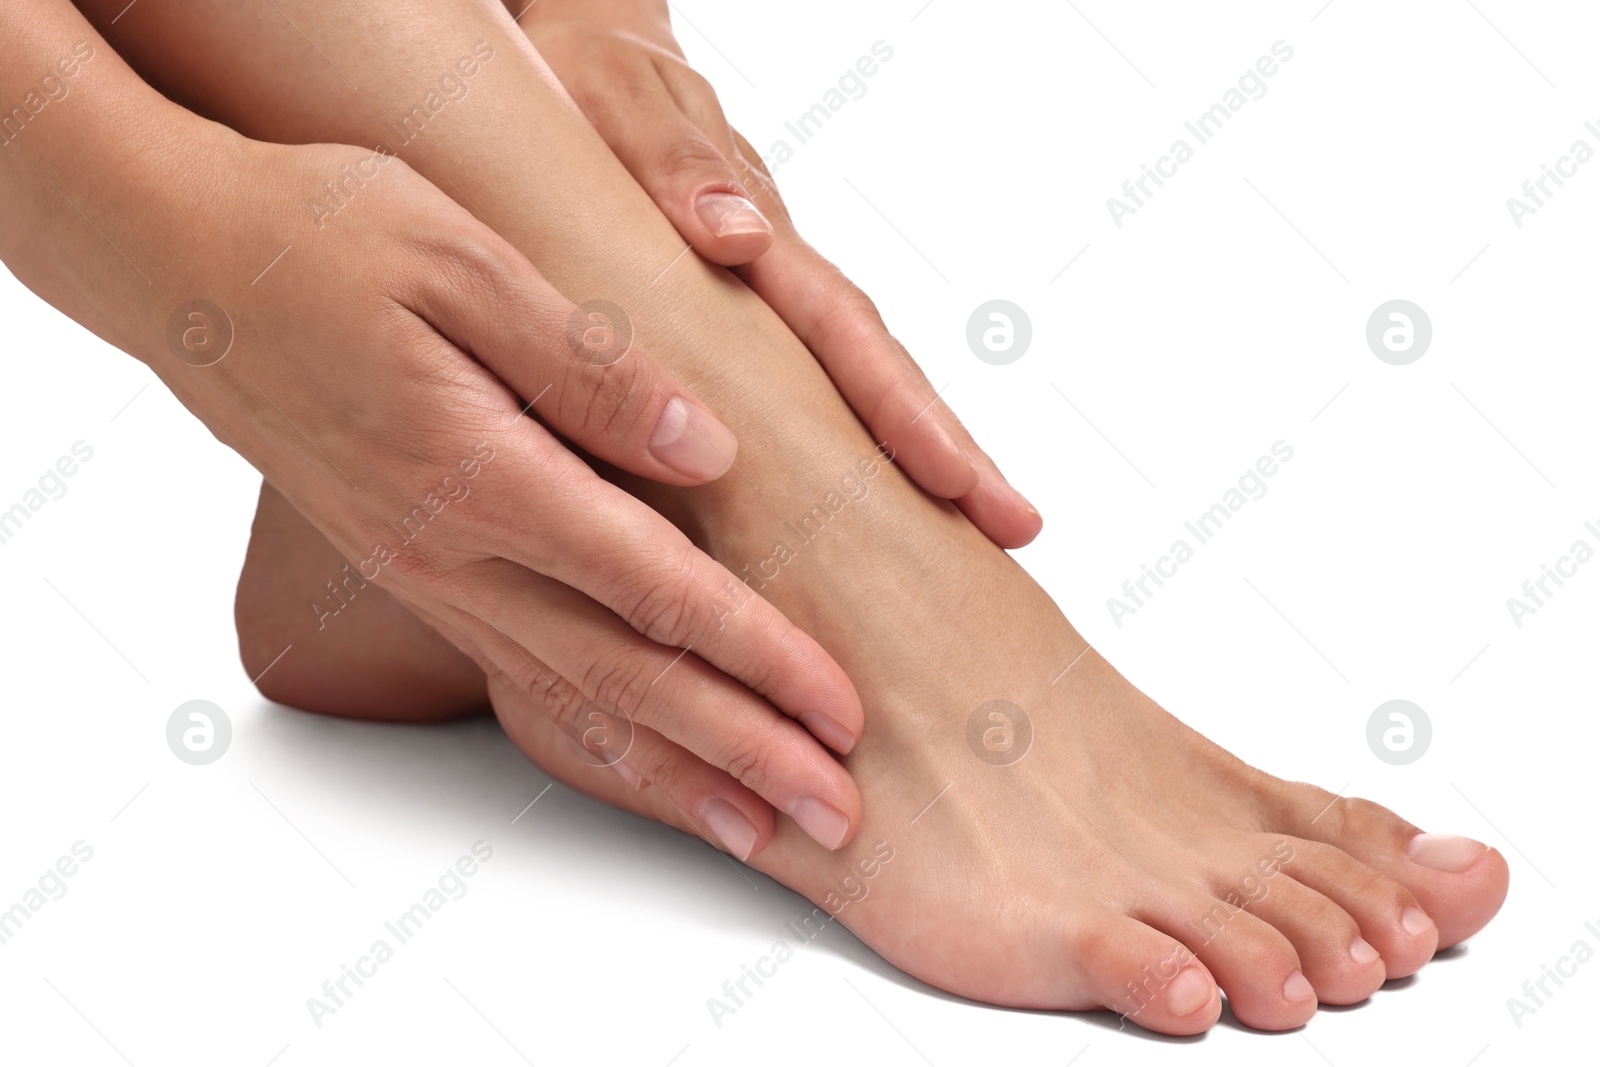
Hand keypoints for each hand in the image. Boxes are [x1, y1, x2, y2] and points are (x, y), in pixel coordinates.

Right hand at [13, 116, 863, 858]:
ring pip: (576, 701)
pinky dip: (598, 740)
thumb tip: (710, 448)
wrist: (181, 266)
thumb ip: (590, 367)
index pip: (654, 588)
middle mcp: (454, 550)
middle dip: (742, 751)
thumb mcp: (465, 263)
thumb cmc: (323, 238)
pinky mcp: (419, 569)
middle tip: (837, 814)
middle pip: (627, 678)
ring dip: (679, 771)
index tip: (841, 710)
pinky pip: (523, 679)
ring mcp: (431, 572)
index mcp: (482, 471)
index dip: (757, 656)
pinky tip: (648, 768)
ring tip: (764, 829)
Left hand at [514, 2, 1042, 547]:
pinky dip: (850, 443)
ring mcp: (767, 302)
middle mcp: (780, 276)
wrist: (591, 53)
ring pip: (852, 383)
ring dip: (914, 454)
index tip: (955, 479)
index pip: (846, 331)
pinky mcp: (741, 319)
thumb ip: (674, 161)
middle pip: (879, 367)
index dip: (900, 409)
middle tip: (1017, 527)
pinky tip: (874, 505)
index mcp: (760, 238)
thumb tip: (738, 233)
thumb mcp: (619, 103)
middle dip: (947, 450)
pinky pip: (802, 388)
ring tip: (983, 534)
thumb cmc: (595, 80)